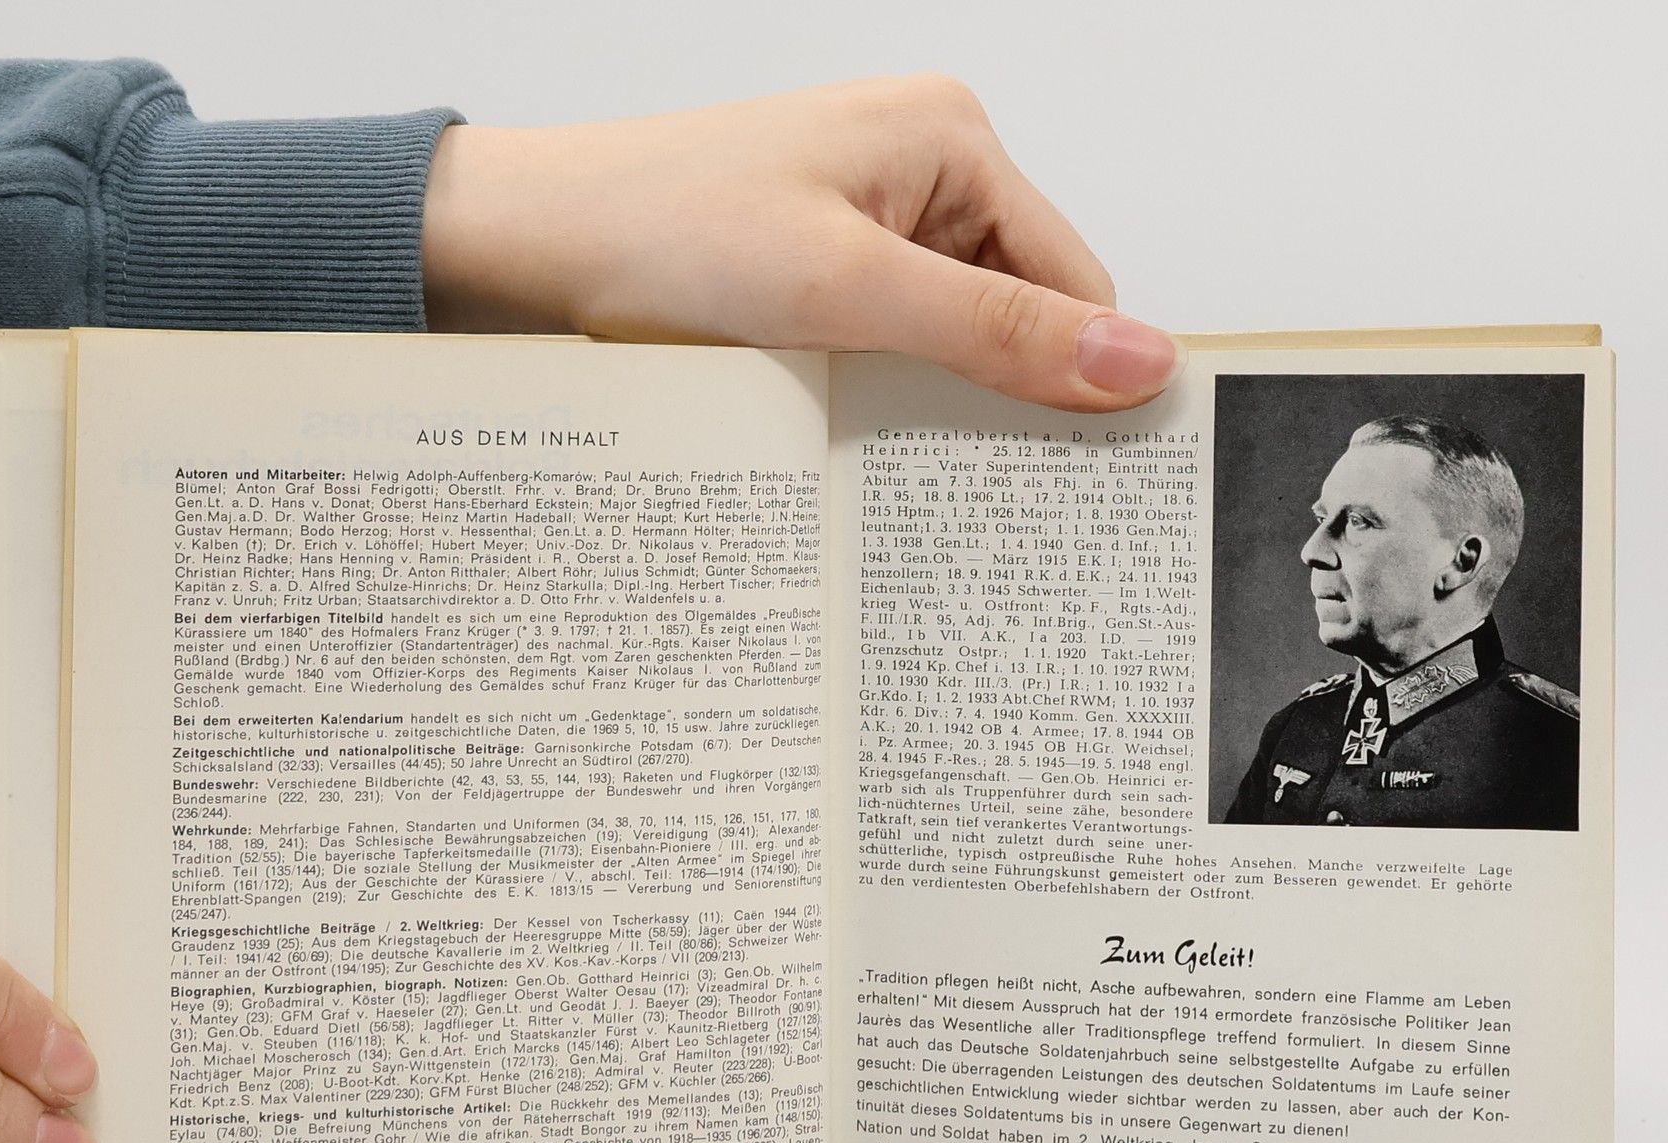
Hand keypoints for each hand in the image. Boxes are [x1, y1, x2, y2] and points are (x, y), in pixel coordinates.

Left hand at [422, 73, 1180, 410]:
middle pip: (1017, 314)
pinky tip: (843, 425)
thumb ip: (996, 334)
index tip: (1072, 472)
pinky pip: (891, 344)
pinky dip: (880, 393)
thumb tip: (1137, 363)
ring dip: (928, 400)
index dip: (1076, 376)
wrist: (530, 245)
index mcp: (951, 139)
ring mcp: (868, 220)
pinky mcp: (822, 267)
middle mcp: (922, 170)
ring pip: (951, 340)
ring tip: (878, 438)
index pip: (1074, 281)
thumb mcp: (848, 290)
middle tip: (961, 476)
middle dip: (995, 395)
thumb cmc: (662, 231)